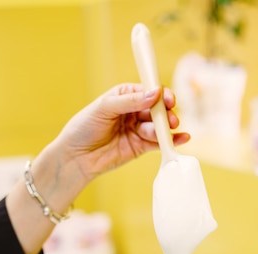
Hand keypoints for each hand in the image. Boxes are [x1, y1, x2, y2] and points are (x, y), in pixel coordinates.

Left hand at [6, 82, 189, 253]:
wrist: (76, 158)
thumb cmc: (83, 128)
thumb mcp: (104, 108)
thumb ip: (129, 101)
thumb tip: (154, 94)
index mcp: (124, 96)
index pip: (147, 91)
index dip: (159, 94)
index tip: (167, 99)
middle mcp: (133, 111)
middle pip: (156, 109)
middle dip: (165, 113)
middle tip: (169, 119)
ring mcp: (138, 130)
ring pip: (158, 126)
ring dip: (165, 128)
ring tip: (166, 131)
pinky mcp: (140, 147)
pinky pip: (158, 142)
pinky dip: (171, 141)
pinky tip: (182, 139)